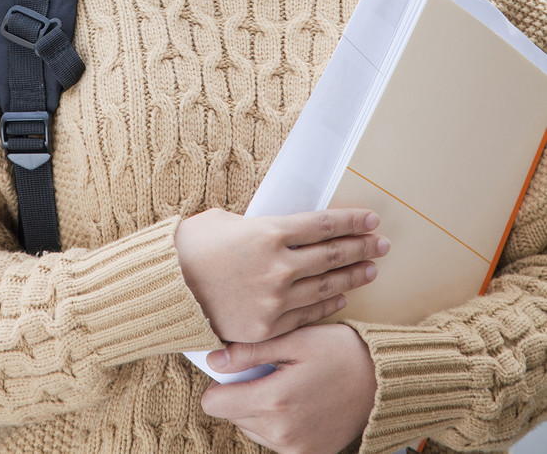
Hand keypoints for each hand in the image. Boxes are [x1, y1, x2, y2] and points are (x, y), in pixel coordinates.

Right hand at [174, 208, 388, 342]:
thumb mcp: (227, 220)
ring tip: (370, 270)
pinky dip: (327, 305)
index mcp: (269, 232)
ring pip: (325, 286)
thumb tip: (282, 230)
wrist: (166, 287)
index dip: (350, 222)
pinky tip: (340, 297)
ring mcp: (275, 299)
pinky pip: (307, 315)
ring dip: (351, 277)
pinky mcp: (267, 326)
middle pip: (331, 255)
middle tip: (381, 244)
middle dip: (360, 248)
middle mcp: (278, 266)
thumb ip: (261, 227)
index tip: (370, 220)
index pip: (322, 225)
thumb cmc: (192, 245)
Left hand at [201, 324, 377, 453]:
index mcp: (274, 400)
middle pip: (233, 415)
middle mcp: (281, 433)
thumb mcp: (294, 340)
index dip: (221, 382)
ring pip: (252, 429)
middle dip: (243, 392)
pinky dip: (278, 423)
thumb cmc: (338, 351)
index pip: (215, 403)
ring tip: (287, 384)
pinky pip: (274, 441)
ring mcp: (296, 450)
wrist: (382, 381)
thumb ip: (250, 352)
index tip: (237, 367)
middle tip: (270, 371)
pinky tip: (298, 402)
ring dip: (259, 408)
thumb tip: (213, 360)